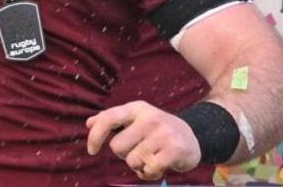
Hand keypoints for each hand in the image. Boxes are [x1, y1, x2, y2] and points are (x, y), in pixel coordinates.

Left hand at [86, 100, 200, 180]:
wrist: (192, 137)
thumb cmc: (157, 130)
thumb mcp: (136, 118)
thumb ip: (113, 120)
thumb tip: (89, 123)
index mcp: (137, 108)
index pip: (108, 118)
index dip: (96, 136)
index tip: (92, 150)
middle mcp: (149, 118)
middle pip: (117, 147)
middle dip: (125, 154)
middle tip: (139, 150)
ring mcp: (162, 133)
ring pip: (132, 161)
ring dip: (139, 166)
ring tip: (151, 157)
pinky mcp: (173, 150)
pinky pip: (148, 170)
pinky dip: (150, 174)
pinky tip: (158, 166)